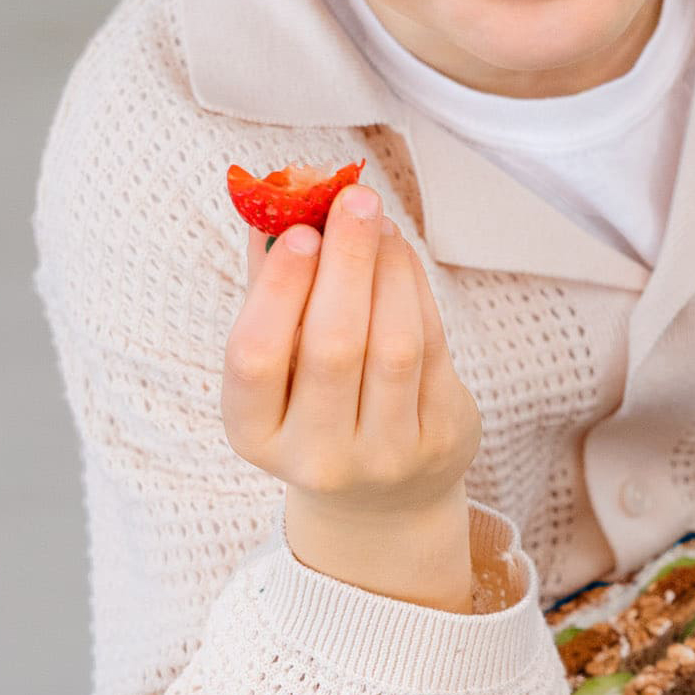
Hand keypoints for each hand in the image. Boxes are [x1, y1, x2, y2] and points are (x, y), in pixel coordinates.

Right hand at [224, 178, 482, 519]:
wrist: (383, 496)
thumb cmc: (317, 407)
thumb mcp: (279, 365)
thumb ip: (269, 289)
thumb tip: (274, 207)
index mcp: (255, 435)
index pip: (254, 360)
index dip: (278, 291)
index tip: (301, 232)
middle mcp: (317, 457)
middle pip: (333, 348)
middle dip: (346, 262)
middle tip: (353, 199)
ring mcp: (385, 457)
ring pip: (393, 346)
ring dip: (388, 269)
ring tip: (378, 221)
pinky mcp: (439, 440)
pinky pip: (433, 350)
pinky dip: (417, 292)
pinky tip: (401, 255)